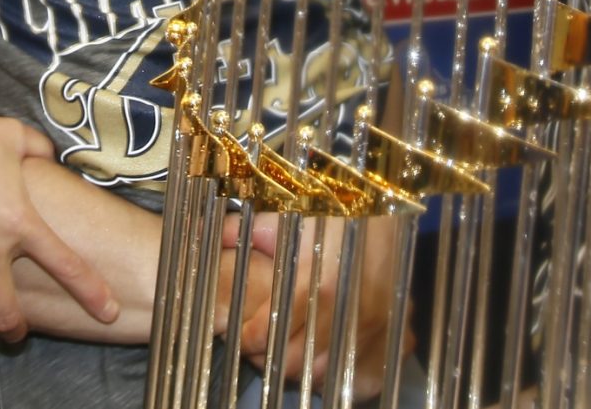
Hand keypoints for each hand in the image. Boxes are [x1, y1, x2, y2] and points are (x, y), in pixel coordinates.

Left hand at [234, 213, 405, 396]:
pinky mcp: (392, 337)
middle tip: (262, 345)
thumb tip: (198, 231)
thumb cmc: (333, 218)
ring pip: (321, 374)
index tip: (242, 335)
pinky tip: (323, 355)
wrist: (387, 215)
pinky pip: (356, 374)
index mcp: (312, 285)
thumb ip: (243, 231)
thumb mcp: (285, 219)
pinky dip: (335, 372)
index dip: (246, 339)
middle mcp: (342, 312)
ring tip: (290, 348)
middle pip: (289, 362)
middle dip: (269, 357)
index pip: (263, 334)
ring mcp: (370, 328)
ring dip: (301, 368)